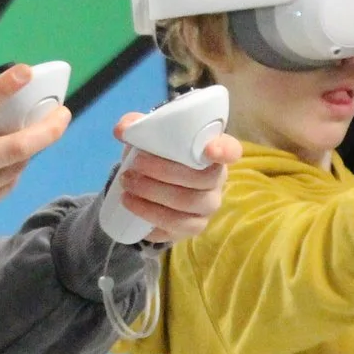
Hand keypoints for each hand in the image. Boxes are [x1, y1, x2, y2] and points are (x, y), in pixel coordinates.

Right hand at [0, 65, 70, 245]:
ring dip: (28, 148)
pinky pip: (7, 185)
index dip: (2, 88)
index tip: (26, 71)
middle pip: (16, 149)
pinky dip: (13, 168)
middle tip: (62, 114)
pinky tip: (7, 159)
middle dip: (46, 130)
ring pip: (17, 166)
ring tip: (29, 134)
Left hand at [112, 121, 242, 244]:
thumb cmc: (158, 156)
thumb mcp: (147, 137)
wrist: (151, 185)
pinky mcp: (194, 227)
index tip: (209, 150)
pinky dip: (150, 216)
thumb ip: (136, 127)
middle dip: (163, 173)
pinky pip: (177, 227)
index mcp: (213, 151)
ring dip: (153, 195)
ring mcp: (208, 206)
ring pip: (188, 204)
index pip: (231, 150)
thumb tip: (122, 130)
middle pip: (201, 179)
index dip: (224, 151)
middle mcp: (217, 180)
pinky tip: (133, 207)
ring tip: (127, 188)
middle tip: (133, 168)